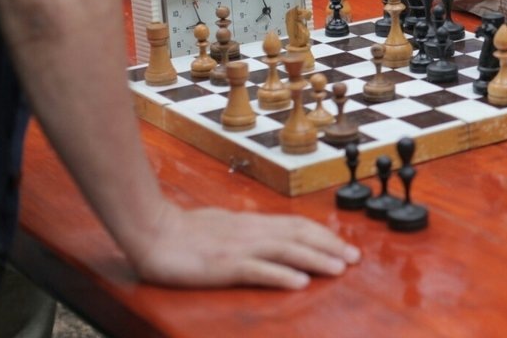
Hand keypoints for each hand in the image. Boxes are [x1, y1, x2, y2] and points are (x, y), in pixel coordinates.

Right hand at [128, 204, 359, 289]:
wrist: (151, 231)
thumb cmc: (184, 231)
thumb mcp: (224, 225)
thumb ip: (247, 230)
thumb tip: (269, 235)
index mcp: (252, 223)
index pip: (297, 225)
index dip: (324, 235)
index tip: (344, 245)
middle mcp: (252, 232)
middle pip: (300, 236)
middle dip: (330, 247)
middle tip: (355, 258)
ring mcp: (239, 248)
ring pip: (287, 251)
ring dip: (316, 260)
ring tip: (339, 270)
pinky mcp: (224, 265)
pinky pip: (258, 270)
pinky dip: (282, 275)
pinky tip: (299, 283)